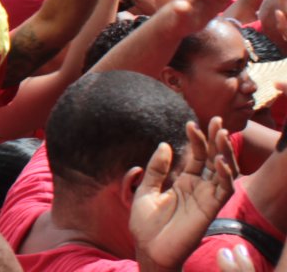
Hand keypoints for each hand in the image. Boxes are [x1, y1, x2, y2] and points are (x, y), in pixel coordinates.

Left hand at [130, 119, 236, 269]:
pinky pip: (223, 190)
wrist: (147, 249)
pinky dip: (224, 175)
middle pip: (213, 159)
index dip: (196, 139)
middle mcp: (198, 187)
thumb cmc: (146, 223)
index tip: (190, 123)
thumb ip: (156, 168)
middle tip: (217, 120)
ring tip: (222, 134)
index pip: (196, 156)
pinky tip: (220, 161)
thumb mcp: (145, 190)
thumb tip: (166, 144)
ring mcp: (205, 197)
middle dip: (215, 140)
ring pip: (223, 171)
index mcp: (183, 181)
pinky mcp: (210, 209)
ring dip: (224, 153)